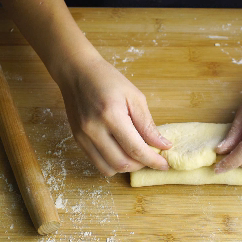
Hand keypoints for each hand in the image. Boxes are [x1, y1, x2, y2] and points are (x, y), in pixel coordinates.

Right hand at [52, 53, 171, 175]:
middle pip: (122, 163)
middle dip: (141, 165)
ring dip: (126, 167)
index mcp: (111, 115)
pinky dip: (112, 163)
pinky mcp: (77, 140)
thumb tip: (163, 145)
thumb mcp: (134, 96)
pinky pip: (97, 163)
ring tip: (135, 155)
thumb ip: (147, 124)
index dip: (153, 160)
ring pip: (108, 169)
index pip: (135, 149)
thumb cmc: (108, 80)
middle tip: (151, 157)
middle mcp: (94, 129)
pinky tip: (121, 151)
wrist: (77, 72)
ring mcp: (83, 137)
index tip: (164, 164)